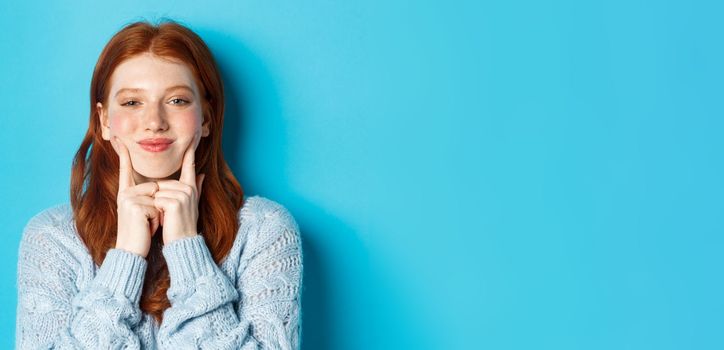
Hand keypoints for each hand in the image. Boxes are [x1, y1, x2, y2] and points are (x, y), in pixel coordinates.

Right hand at [111, 136, 160, 257]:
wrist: (132, 252)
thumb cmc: (144, 232)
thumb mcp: (154, 212)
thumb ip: (169, 193)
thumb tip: (200, 174)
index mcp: (127, 193)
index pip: (126, 171)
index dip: (124, 156)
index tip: (120, 140)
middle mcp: (124, 194)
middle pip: (156, 187)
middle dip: (159, 206)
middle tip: (148, 222)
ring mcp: (127, 200)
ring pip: (158, 197)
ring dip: (159, 214)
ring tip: (147, 225)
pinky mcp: (134, 207)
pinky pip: (156, 207)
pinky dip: (156, 220)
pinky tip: (146, 228)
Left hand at [153, 135, 205, 244]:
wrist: (183, 242)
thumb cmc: (182, 224)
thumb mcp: (191, 204)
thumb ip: (197, 187)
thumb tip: (202, 174)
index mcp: (191, 187)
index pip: (189, 165)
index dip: (190, 151)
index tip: (193, 136)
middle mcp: (189, 189)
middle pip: (163, 182)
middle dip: (159, 197)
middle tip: (168, 214)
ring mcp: (183, 195)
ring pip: (158, 191)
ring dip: (157, 205)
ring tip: (167, 217)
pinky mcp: (175, 202)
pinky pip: (157, 200)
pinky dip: (157, 210)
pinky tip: (165, 219)